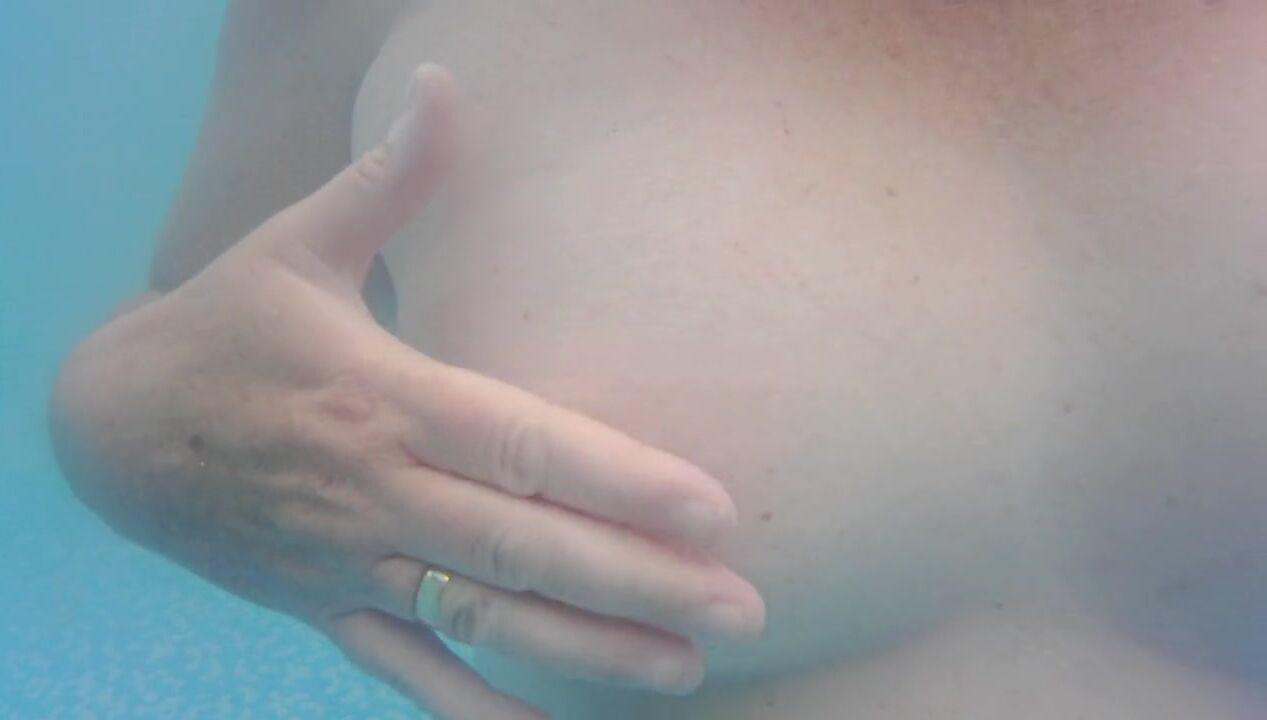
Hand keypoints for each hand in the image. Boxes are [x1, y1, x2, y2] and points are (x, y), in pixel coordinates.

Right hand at [50, 64, 763, 718]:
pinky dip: (474, 710)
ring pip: (481, 619)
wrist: (110, 428)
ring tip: (683, 671)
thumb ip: (389, 179)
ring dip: (585, 651)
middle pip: (524, 548)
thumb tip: (445, 86)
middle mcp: (377, 491)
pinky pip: (407, 671)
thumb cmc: (225, 325)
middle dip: (638, 583)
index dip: (619, 482)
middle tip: (743, 611)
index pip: (523, 446)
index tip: (712, 512)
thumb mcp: (298, 242)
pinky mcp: (326, 607)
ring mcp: (351, 561)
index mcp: (386, 398)